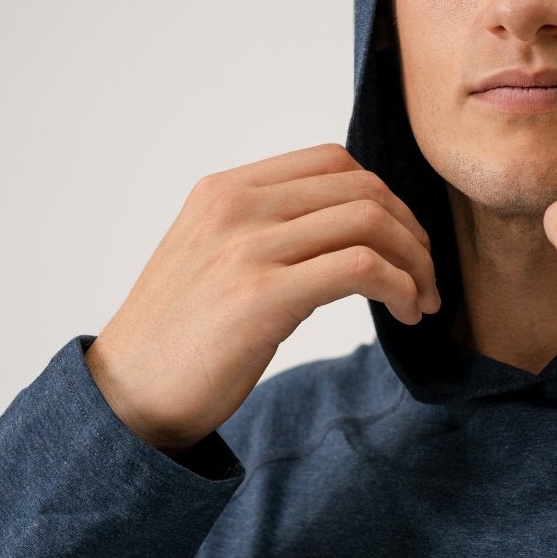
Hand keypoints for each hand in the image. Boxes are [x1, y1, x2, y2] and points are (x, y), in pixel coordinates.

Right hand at [85, 143, 440, 452]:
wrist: (128, 396)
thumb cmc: (180, 338)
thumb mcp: (215, 259)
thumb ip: (268, 231)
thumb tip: (351, 228)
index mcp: (223, 190)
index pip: (332, 161)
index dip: (386, 198)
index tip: (405, 244)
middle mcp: (234, 207)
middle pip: (361, 187)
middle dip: (412, 231)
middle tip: (428, 279)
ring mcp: (245, 248)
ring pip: (369, 221)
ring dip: (415, 262)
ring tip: (422, 301)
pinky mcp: (260, 297)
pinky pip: (360, 267)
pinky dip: (401, 286)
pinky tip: (405, 313)